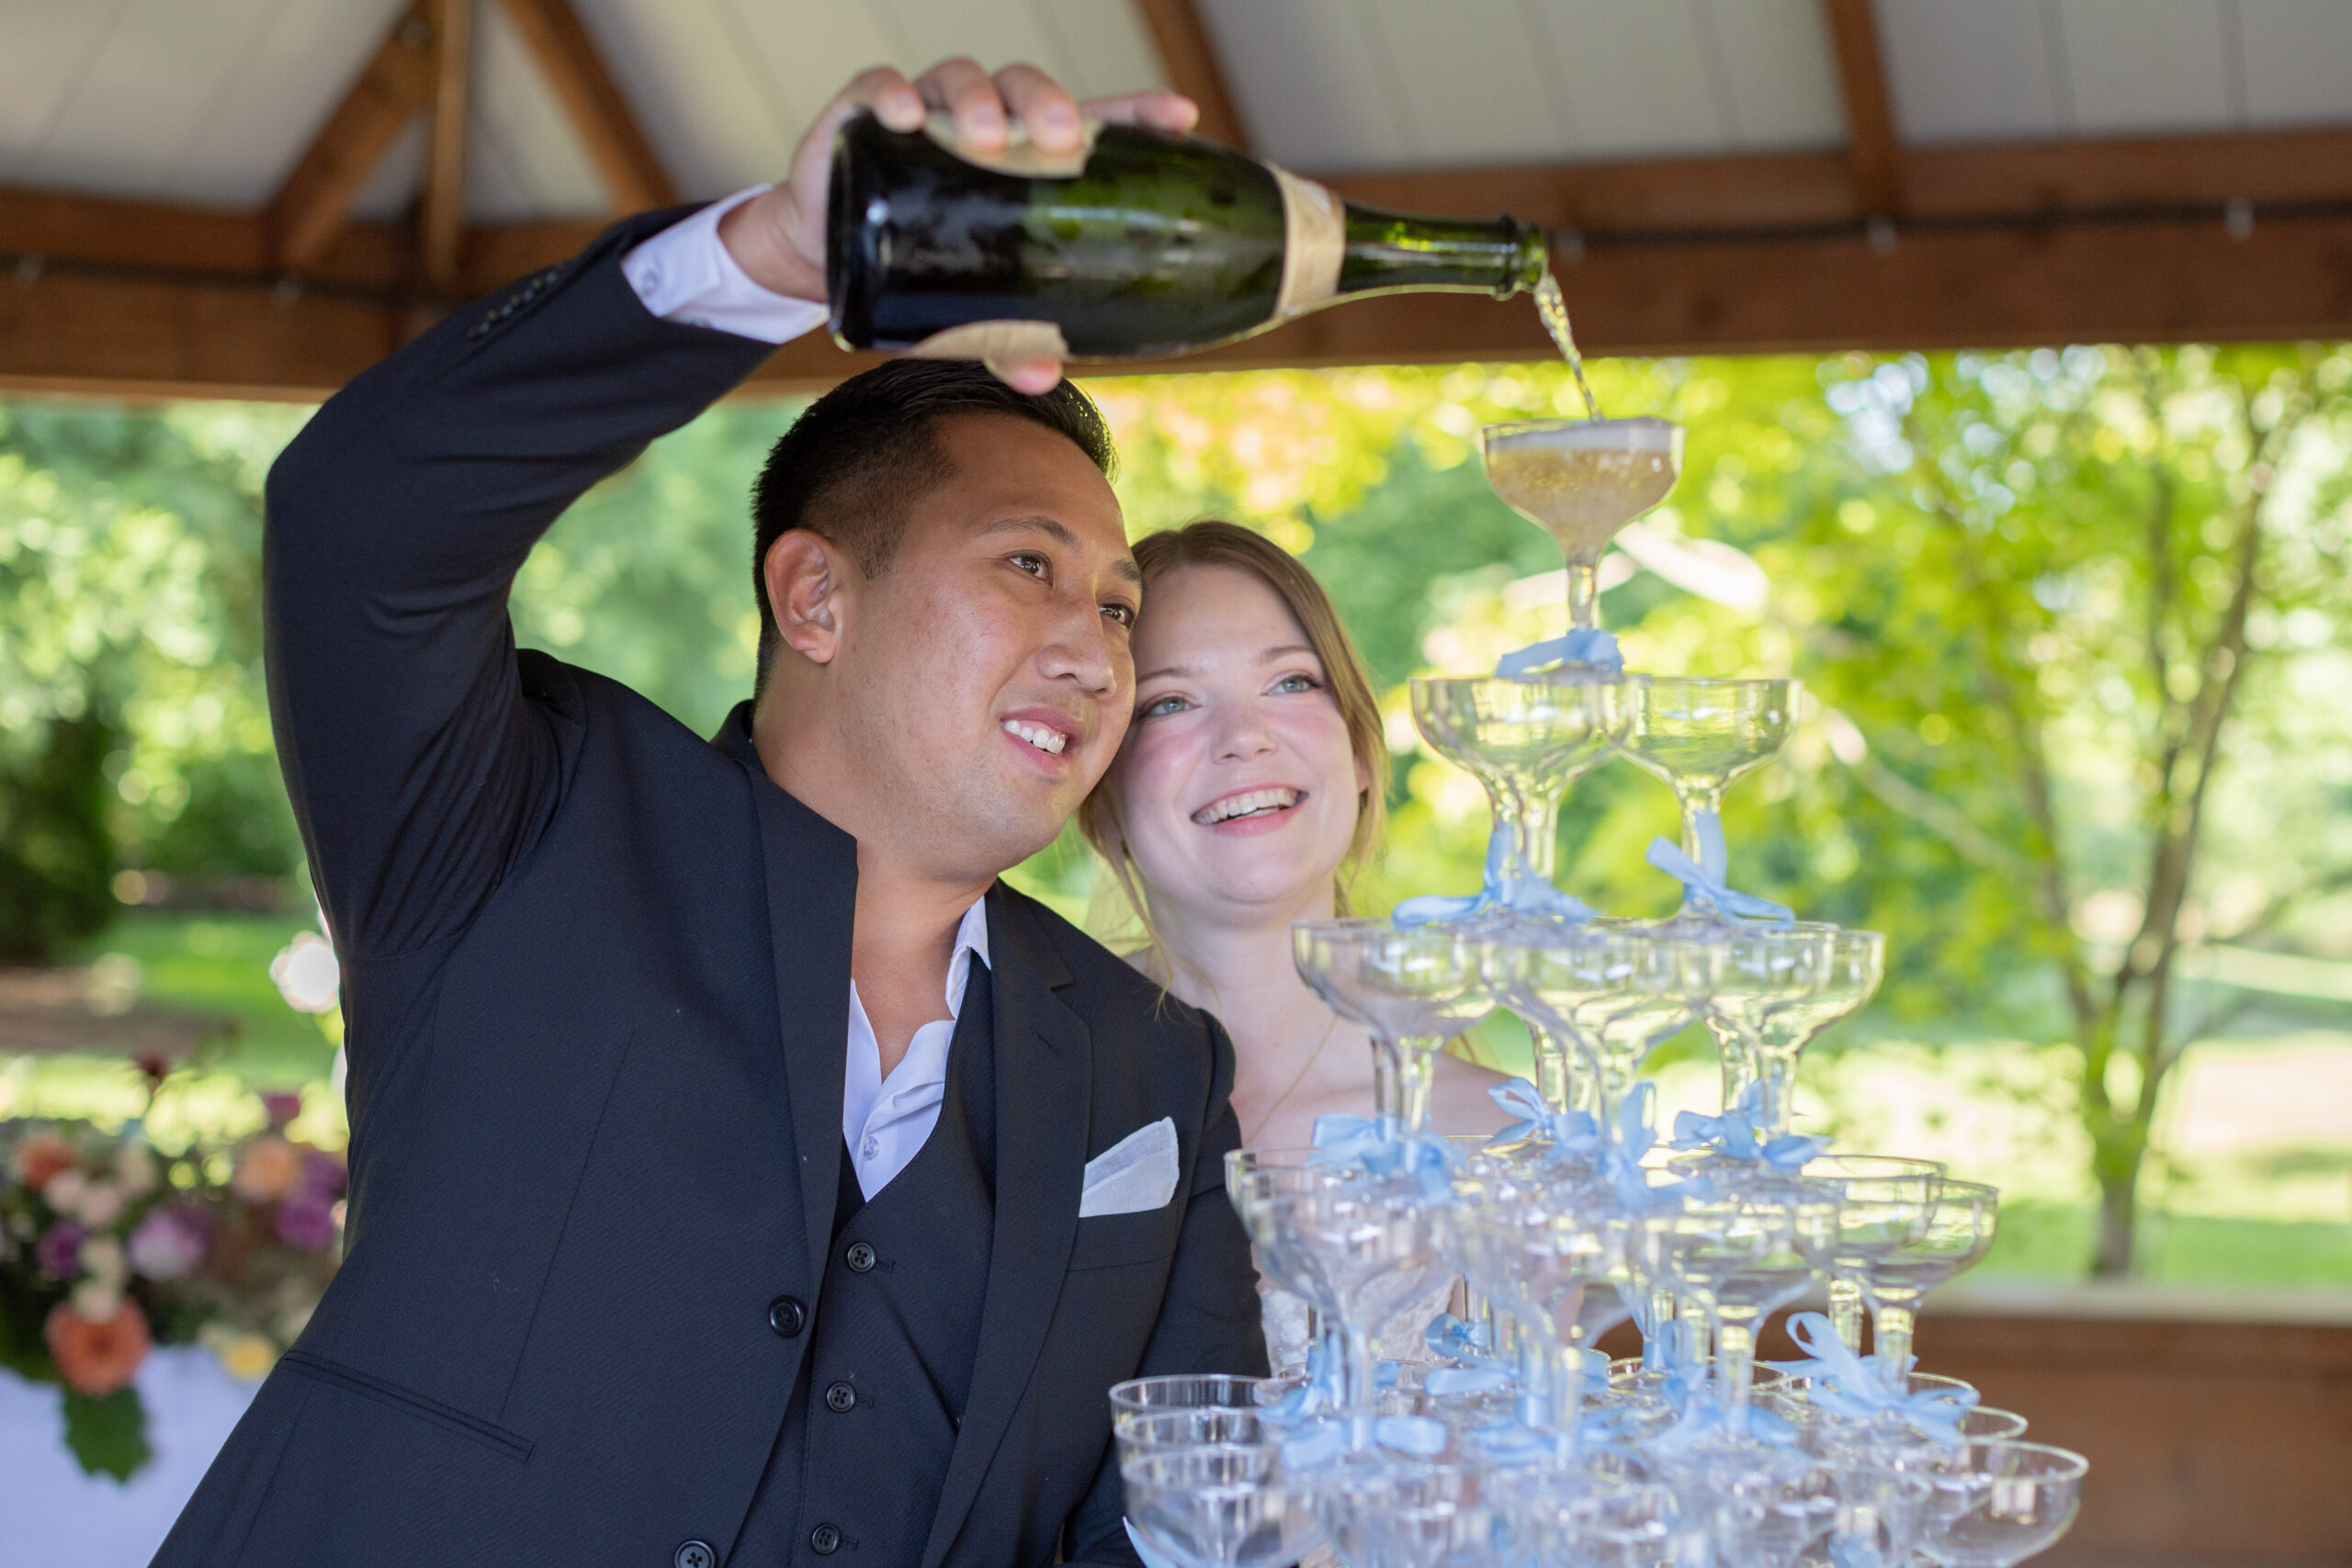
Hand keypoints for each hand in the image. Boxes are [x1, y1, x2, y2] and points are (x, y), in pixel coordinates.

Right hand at [720, 59, 1197, 392]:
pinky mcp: (864, 114)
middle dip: (1048, 104)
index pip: (1090, 124)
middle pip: (1026, 89)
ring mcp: (924, 113)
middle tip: (1060, 139)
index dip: (1135, 115)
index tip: (1178, 120)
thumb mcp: (968, 307)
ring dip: (978, 99)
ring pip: (960, 79)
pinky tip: (903, 115)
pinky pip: (879, 85)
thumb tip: (1041, 377)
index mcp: (1024, 159)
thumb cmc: (919, 265)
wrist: (824, 253)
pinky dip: (891, 94)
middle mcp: (982, 125)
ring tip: (985, 136)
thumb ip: (1008, 335)